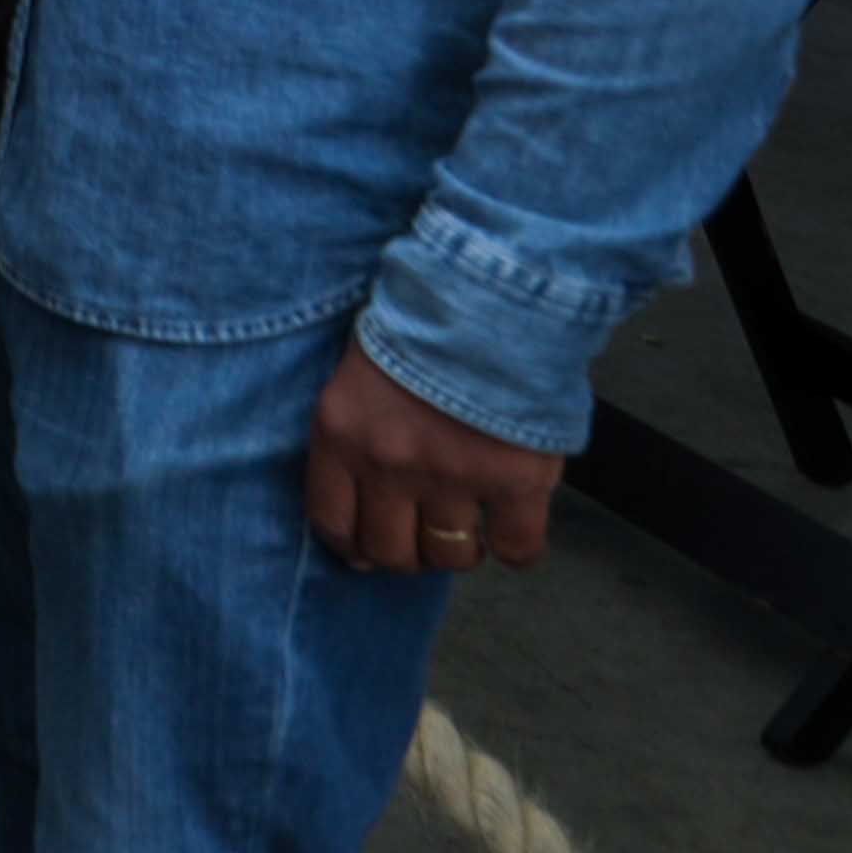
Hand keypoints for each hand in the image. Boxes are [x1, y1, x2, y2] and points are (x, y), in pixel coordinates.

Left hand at [302, 343, 559, 574]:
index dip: (354, 546)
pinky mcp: (513, 480)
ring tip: (472, 527)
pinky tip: (514, 532)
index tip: (369, 549)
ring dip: (460, 550)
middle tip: (427, 535)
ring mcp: (452, 476)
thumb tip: (361, 516)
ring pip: (450, 555)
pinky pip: (517, 547)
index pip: (333, 522)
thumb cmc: (425, 327)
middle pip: (390, 550)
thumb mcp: (360, 377)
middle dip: (409, 552)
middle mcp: (389, 465)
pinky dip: (518, 550)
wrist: (489, 296)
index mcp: (342, 436)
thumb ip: (356, 437)